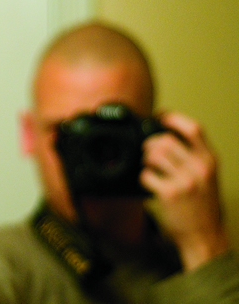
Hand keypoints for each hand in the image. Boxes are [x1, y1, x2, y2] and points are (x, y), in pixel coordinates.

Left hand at [141, 112, 228, 270]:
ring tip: (147, 165)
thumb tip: (167, 138)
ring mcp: (185, 181)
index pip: (193, 129)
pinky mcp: (169, 194)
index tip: (160, 116)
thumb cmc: (204, 207)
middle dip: (151, 142)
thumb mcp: (209, 177)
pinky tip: (148, 183)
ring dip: (145, 159)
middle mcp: (200, 168)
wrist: (205, 236)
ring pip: (154, 155)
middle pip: (167, 140)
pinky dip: (143, 177)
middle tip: (146, 150)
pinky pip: (146, 175)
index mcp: (210, 160)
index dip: (173, 118)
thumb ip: (194, 158)